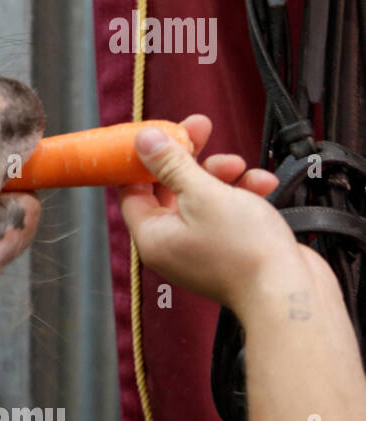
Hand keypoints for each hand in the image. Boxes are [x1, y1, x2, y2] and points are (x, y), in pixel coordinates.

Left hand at [116, 114, 317, 315]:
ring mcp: (200, 247)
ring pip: (202, 196)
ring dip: (221, 174)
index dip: (142, 158)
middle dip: (189, 158)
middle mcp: (171, 244)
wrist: (289, 293)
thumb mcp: (202, 194)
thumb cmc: (243, 251)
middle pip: (168, 188)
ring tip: (240, 166)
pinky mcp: (230, 248)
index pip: (131, 189)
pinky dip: (243, 194)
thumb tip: (143, 140)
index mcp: (152, 236)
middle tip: (201, 128)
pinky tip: (263, 184)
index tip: (159, 131)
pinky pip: (228, 212)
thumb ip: (171, 164)